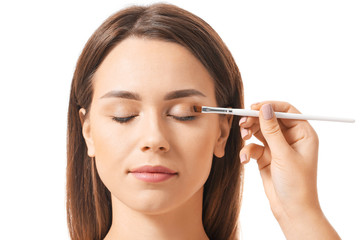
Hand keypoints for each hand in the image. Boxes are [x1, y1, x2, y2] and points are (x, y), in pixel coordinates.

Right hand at [239, 101, 339, 238]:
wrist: (291, 210)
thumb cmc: (296, 184)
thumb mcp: (283, 155)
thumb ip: (272, 130)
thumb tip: (264, 108)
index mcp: (303, 134)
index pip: (286, 110)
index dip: (269, 106)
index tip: (252, 107)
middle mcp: (290, 138)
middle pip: (269, 119)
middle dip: (255, 120)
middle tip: (242, 124)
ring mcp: (277, 147)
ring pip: (259, 131)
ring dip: (249, 133)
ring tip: (243, 138)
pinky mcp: (265, 157)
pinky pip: (253, 147)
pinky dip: (247, 151)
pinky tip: (245, 160)